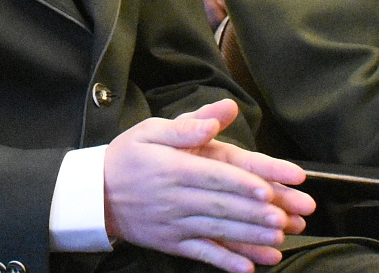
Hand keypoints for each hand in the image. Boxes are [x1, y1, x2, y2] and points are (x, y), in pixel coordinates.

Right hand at [103, 99, 310, 272]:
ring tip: (278, 239)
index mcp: (174, 168)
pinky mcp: (172, 242)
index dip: (242, 183)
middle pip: (221, 205)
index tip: (267, 189)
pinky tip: (248, 267)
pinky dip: (225, 262)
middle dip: (255, 213)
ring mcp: (175, 224)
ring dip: (249, 237)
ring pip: (217, 230)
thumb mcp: (150, 131)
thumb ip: (186, 125)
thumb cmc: (127, 157)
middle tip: (284, 217)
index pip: (214, 175)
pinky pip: (202, 253)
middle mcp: (176, 198)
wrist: (94, 194)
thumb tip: (216, 119)